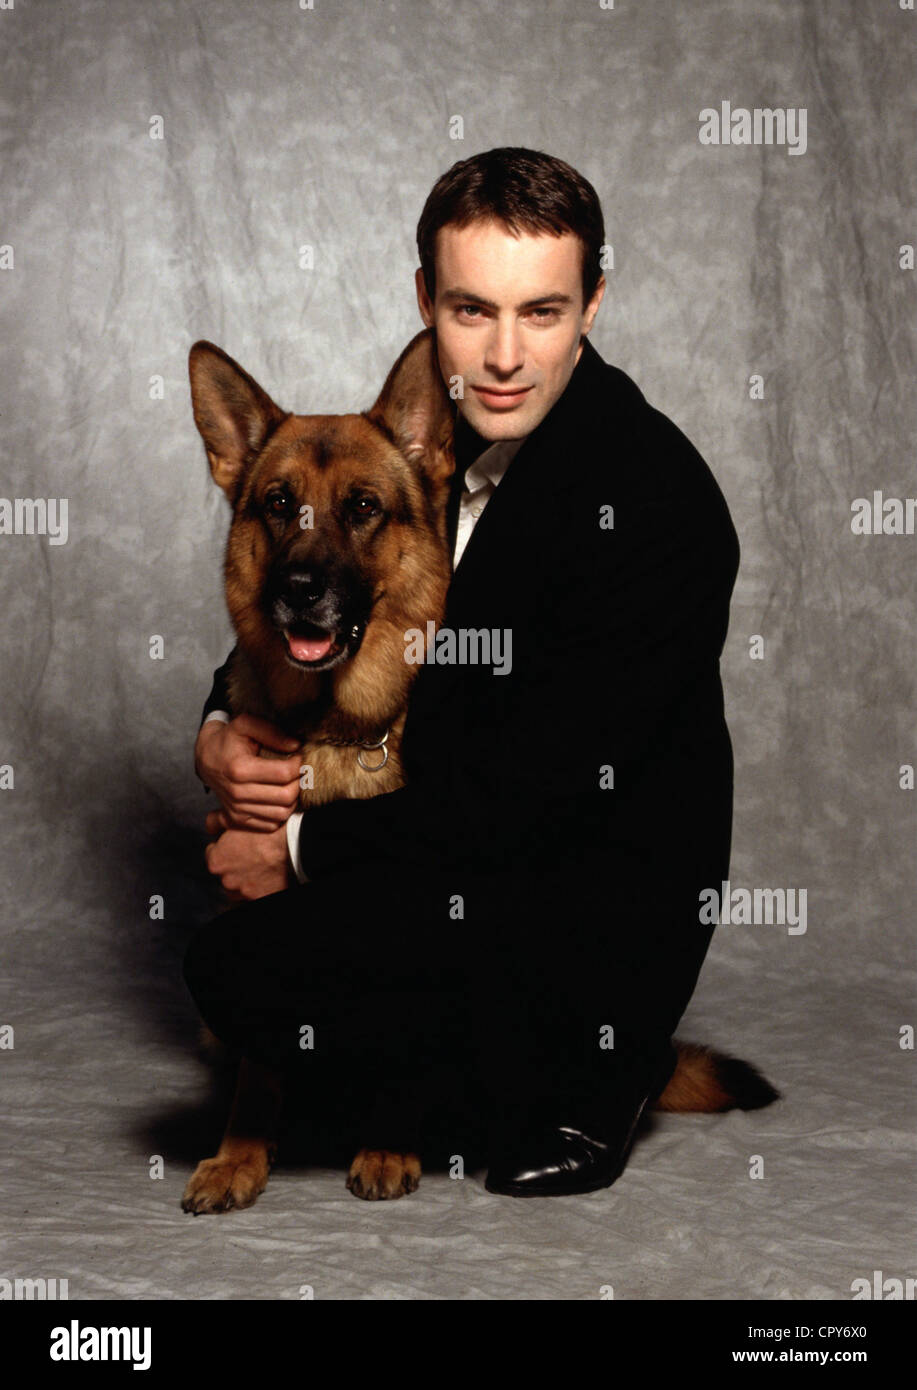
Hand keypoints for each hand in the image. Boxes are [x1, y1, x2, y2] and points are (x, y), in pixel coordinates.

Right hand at [195, 713, 301, 829]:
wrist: (206, 757)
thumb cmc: (229, 739)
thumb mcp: (246, 724)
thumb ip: (272, 732)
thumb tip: (295, 746)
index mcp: (239, 769)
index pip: (285, 773)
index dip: (299, 764)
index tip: (298, 756)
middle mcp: (237, 793)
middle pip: (286, 796)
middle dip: (299, 782)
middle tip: (298, 771)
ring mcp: (237, 809)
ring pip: (282, 813)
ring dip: (293, 798)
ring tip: (290, 783)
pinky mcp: (238, 819)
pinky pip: (271, 824)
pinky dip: (281, 812)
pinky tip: (279, 796)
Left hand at [205, 820, 292, 900]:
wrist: (293, 845)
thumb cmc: (266, 832)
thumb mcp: (235, 820)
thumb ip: (216, 822)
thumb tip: (210, 826)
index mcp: (216, 861)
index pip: (212, 854)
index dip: (224, 846)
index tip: (235, 843)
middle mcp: (226, 880)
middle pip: (225, 872)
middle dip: (234, 864)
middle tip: (250, 853)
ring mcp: (243, 891)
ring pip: (239, 886)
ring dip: (245, 879)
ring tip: (259, 866)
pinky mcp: (260, 898)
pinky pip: (255, 893)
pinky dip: (260, 886)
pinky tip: (268, 874)